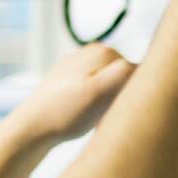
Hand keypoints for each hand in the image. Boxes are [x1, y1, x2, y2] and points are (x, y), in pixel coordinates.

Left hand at [7, 44, 135, 146]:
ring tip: (94, 118)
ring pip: (115, 88)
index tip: (114, 111)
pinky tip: (87, 117)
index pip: (140, 75)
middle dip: (122, 100)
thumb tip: (144, 63)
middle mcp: (95, 51)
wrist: (33, 127)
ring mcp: (84, 63)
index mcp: (105, 51)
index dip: (132, 97)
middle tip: (103, 117)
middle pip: (128, 80)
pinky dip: (100, 106)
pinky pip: (101, 92)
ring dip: (112, 105)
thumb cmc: (65, 113)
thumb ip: (123, 74)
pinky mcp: (76, 78)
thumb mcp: (98, 94)